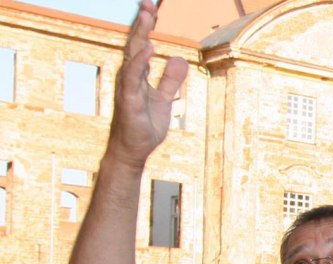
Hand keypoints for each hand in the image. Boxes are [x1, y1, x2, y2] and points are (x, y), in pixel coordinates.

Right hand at [109, 1, 187, 169]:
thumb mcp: (165, 99)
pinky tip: (147, 48)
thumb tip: (177, 57)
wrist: (134, 150)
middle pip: (134, 44)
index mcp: (137, 75)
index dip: (145, 26)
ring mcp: (127, 88)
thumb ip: (171, 79)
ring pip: (132, 56)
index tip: (151, 7)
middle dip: (141, 23)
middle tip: (148, 3)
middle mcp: (129, 77)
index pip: (140, 45)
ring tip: (147, 16)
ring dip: (139, 35)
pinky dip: (139, 62)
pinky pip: (133, 78)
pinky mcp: (128, 101)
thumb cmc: (145, 125)